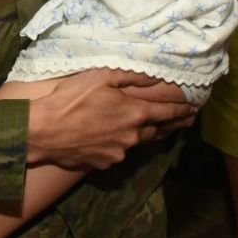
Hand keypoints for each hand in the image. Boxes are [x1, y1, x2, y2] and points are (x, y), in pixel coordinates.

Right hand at [24, 69, 194, 169]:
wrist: (42, 132)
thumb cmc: (71, 99)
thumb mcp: (101, 77)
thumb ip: (132, 75)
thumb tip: (157, 74)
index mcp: (135, 114)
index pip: (168, 112)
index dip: (183, 110)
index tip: (195, 109)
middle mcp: (132, 137)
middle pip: (158, 131)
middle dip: (172, 124)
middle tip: (184, 119)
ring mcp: (118, 153)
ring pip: (138, 143)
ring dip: (146, 135)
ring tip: (152, 128)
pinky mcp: (103, 163)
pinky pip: (118, 152)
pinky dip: (120, 144)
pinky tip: (113, 138)